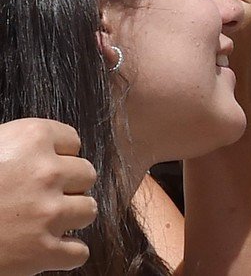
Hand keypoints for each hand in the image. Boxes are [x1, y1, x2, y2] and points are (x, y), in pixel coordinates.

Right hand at [0, 118, 96, 275]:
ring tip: (40, 222)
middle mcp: (47, 171)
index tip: (38, 169)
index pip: (72, 142)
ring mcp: (47, 213)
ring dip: (69, 218)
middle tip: (38, 198)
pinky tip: (44, 249)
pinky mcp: (42, 252)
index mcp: (32, 138)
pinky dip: (65, 254)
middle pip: (86, 175)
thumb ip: (21, 147)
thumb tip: (47, 151)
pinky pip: (79, 252)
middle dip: (66, 187)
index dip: (55, 157)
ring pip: (88, 211)